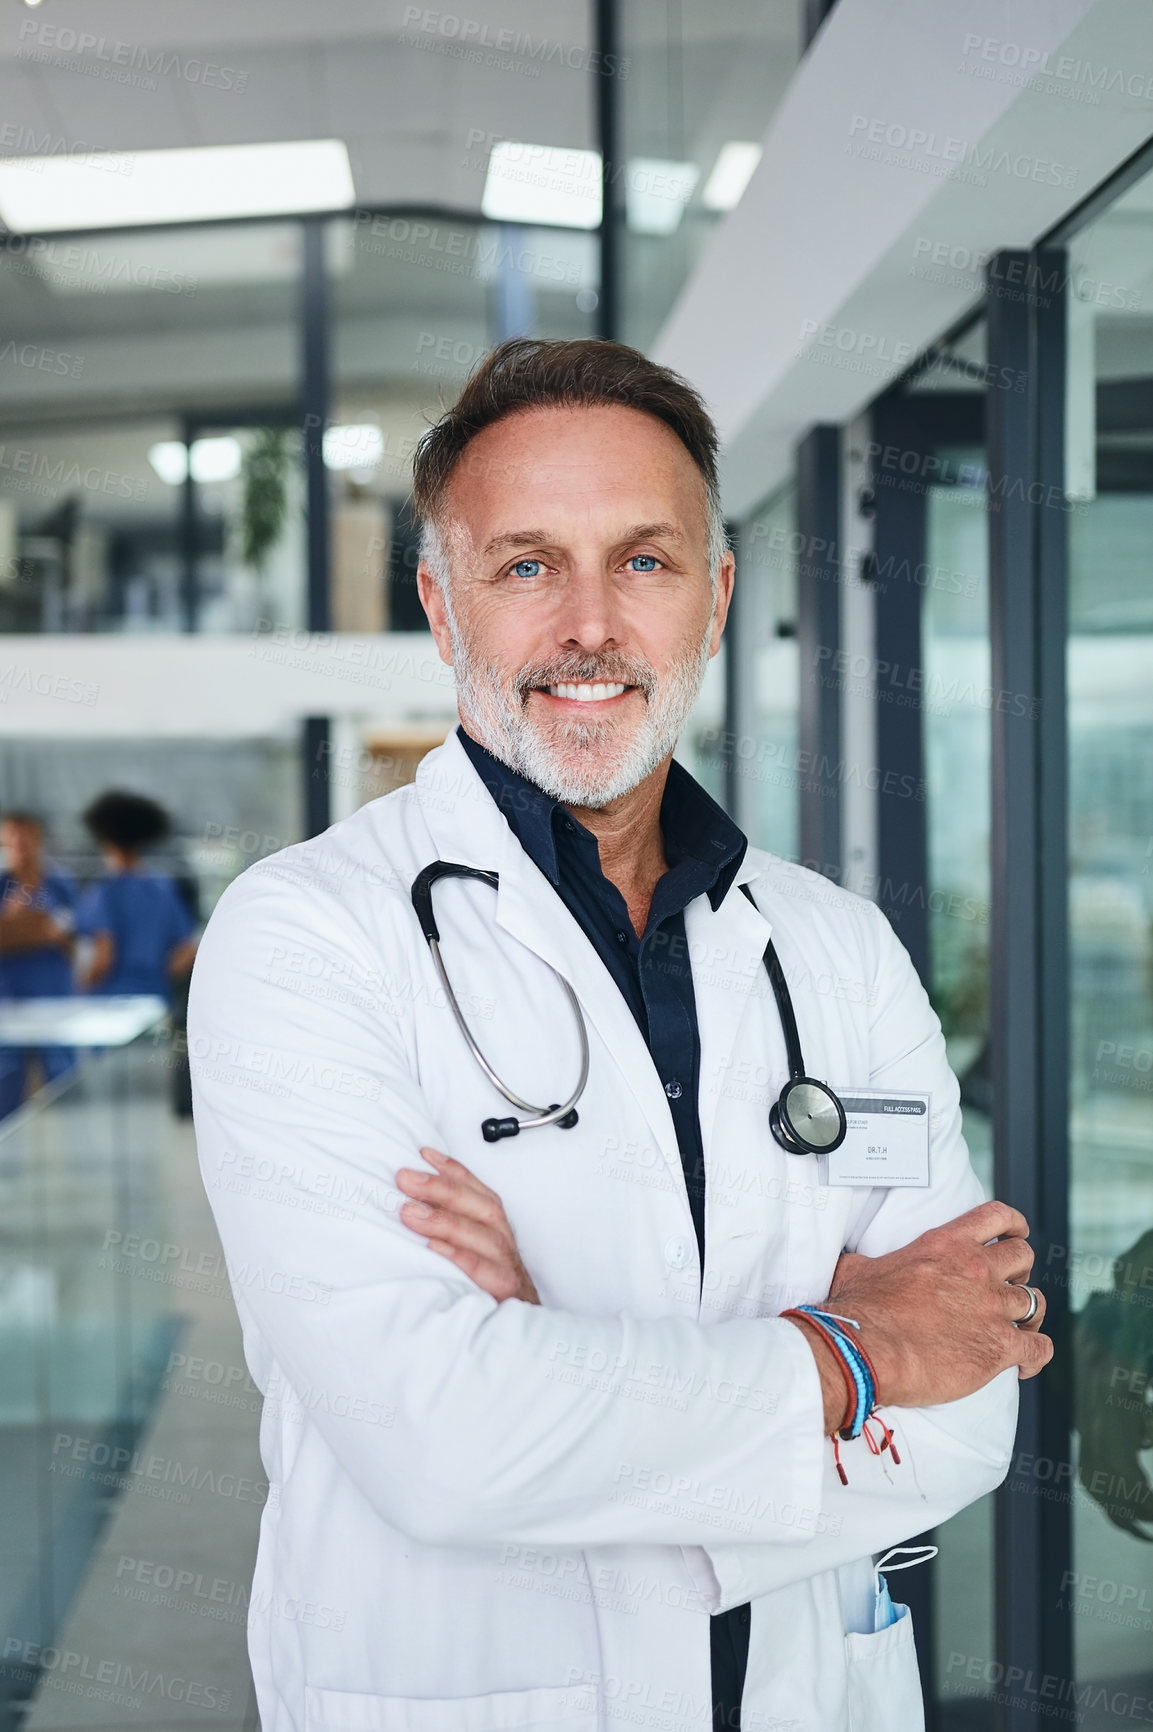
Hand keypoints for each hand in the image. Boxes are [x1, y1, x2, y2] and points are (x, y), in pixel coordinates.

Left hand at [396, 1147, 538, 1304]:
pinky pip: (485, 1272)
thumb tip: (410, 1200)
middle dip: (441, 1188)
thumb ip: (448, 1222)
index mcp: (492, 1224)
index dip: (451, 1169)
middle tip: (406, 1179)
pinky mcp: (505, 1290)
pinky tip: (434, 1249)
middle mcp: (501, 1238)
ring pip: (482, 1235)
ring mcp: (505, 1264)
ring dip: (444, 1221)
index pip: (474, 1189)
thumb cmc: (487, 1280)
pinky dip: (460, 1258)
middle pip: (477, 1205)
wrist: (515, 1324)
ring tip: (410, 1212)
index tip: (423, 1154)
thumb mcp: (468, 1246)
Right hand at [809, 1201, 1050, 1412]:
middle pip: (1023, 1256)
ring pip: (1035, 1301)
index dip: (1013, 1224)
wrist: (867, 1350)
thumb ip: (867, 1260)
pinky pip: (1039, 1348)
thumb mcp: (858, 1268)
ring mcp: (992, 1308)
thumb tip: (851, 1262)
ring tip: (1018, 1326)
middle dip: (1020, 1270)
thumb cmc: (859, 1311)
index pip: (997, 1217)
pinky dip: (1036, 1356)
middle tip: (1006, 1286)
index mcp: (946, 1245)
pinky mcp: (1000, 1347)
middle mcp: (975, 1270)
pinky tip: (1024, 1365)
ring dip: (1028, 1314)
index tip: (1016, 1233)